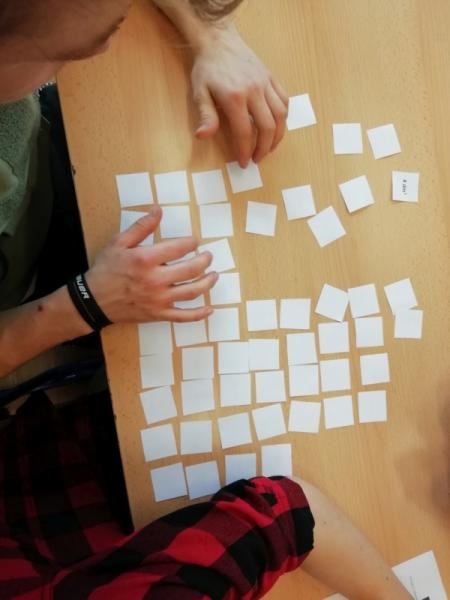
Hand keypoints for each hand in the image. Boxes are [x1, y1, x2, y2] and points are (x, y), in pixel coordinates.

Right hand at [86, 206, 217, 322]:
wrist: (93, 300)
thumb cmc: (106, 269)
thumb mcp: (118, 243)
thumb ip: (141, 227)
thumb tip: (158, 210)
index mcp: (146, 259)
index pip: (179, 248)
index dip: (191, 243)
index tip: (195, 241)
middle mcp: (156, 280)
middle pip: (191, 269)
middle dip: (204, 261)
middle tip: (208, 256)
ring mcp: (159, 299)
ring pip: (192, 292)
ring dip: (207, 283)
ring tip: (214, 275)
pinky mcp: (158, 314)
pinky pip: (183, 317)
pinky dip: (199, 315)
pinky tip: (209, 309)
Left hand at [191, 24, 288, 166]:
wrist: (218, 40)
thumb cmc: (207, 69)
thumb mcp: (200, 93)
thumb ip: (206, 116)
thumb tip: (203, 136)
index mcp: (235, 97)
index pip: (244, 132)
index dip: (245, 150)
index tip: (244, 162)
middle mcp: (254, 91)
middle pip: (267, 127)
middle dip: (264, 148)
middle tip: (257, 159)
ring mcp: (265, 84)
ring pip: (280, 115)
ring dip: (277, 136)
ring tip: (269, 147)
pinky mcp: (271, 78)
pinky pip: (284, 100)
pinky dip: (283, 117)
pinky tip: (276, 126)